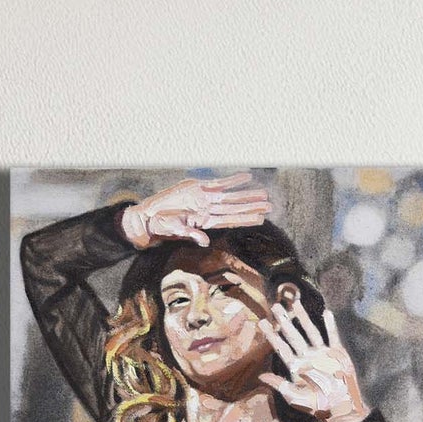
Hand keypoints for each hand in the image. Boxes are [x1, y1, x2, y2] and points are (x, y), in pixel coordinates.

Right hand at [120, 172, 270, 249]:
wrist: (152, 215)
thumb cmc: (163, 227)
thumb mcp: (176, 231)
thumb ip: (192, 234)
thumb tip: (205, 241)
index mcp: (206, 222)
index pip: (231, 220)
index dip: (246, 219)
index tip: (261, 218)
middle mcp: (209, 211)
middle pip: (235, 208)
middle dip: (252, 206)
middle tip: (270, 205)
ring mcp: (205, 199)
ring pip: (231, 197)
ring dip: (247, 195)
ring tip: (264, 194)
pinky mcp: (199, 188)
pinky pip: (219, 183)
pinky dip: (233, 180)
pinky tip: (246, 177)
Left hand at [258, 301, 369, 421]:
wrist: (339, 407)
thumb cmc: (316, 406)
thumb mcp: (294, 397)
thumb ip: (279, 385)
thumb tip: (261, 376)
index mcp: (296, 367)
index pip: (281, 348)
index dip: (271, 335)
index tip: (262, 322)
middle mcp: (307, 357)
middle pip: (293, 335)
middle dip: (284, 321)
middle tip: (275, 306)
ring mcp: (322, 354)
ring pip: (311, 332)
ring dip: (303, 318)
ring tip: (296, 304)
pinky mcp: (336, 354)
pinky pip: (332, 337)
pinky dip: (330, 326)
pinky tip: (326, 313)